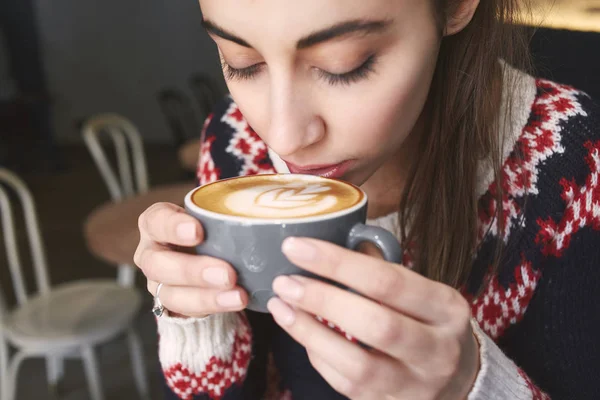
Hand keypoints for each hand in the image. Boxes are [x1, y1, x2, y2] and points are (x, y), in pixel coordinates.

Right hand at [134, 202, 247, 317]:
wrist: (201, 252)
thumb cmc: (208, 225)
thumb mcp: (212, 212)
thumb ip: (229, 210)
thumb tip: (267, 207)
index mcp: (155, 223)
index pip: (156, 220)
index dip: (173, 226)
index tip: (198, 231)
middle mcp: (151, 253)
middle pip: (158, 265)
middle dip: (193, 271)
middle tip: (227, 274)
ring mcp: (157, 281)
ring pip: (171, 294)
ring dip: (207, 297)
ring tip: (238, 296)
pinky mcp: (171, 303)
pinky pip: (187, 310)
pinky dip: (213, 307)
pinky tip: (234, 302)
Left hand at [268, 237, 479, 399]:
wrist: (460, 378)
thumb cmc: (428, 322)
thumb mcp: (422, 292)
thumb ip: (381, 271)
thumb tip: (326, 248)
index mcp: (445, 308)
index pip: (388, 281)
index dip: (337, 263)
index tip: (298, 247)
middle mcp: (437, 350)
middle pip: (376, 325)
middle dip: (322, 300)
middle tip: (285, 281)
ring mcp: (416, 386)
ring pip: (358, 366)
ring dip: (310, 333)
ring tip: (281, 307)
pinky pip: (347, 385)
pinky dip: (319, 356)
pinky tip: (302, 332)